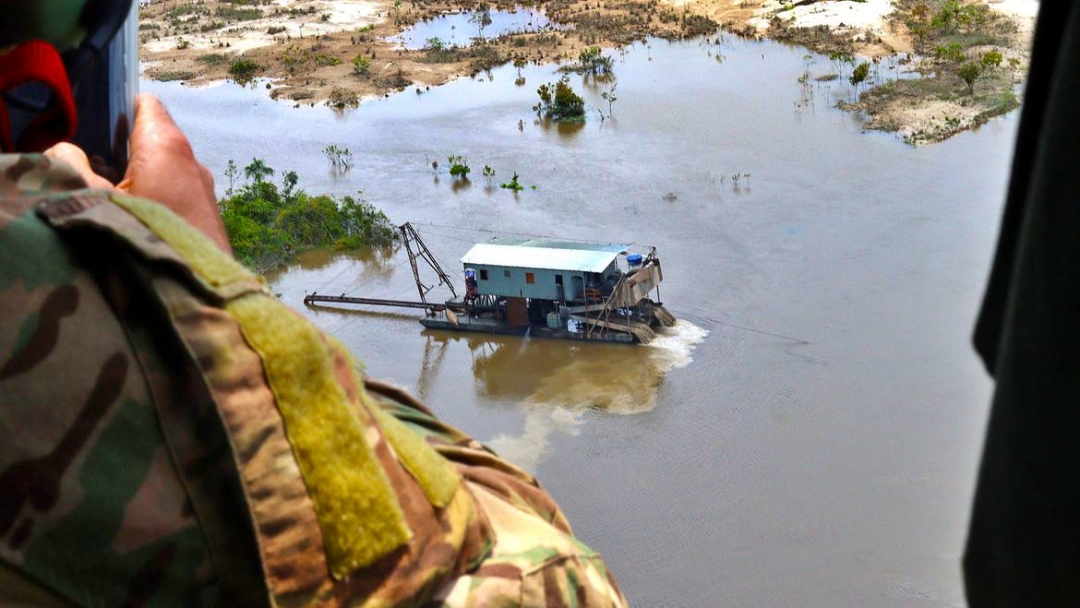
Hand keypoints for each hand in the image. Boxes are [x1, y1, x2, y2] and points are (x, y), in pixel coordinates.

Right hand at [44, 94, 230, 252]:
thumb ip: (70, 166)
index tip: (95, 128)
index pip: (145, 104)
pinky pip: (177, 197)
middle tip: (93, 171)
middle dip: (122, 151)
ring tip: (113, 202)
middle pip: (153, 140)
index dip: (117, 109)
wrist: (198, 292)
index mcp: (166, 145)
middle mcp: (192, 161)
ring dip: (139, 181)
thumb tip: (67, 151)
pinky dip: (157, 202)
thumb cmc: (145, 237)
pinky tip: (138, 225)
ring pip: (165, 172)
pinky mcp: (209, 217)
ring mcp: (205, 190)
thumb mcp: (91, 199)